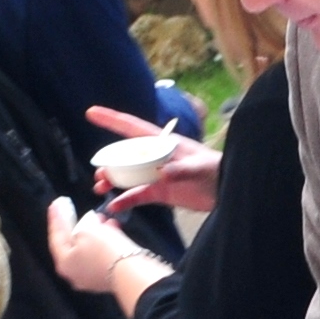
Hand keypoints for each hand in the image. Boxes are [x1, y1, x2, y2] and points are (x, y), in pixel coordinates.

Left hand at [44, 204, 155, 300]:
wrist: (132, 272)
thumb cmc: (105, 250)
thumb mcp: (87, 230)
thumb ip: (79, 227)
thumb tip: (84, 227)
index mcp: (63, 263)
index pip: (55, 237)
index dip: (55, 219)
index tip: (55, 205)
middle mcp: (73, 274)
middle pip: (72, 244)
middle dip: (77, 225)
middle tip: (75, 211)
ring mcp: (90, 278)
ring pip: (89, 249)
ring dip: (94, 232)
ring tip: (101, 218)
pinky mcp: (106, 278)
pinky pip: (101, 255)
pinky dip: (105, 242)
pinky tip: (112, 229)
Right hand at [82, 104, 219, 215]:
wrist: (228, 190)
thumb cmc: (216, 171)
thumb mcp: (200, 168)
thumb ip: (181, 170)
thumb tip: (162, 174)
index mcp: (163, 143)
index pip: (133, 128)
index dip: (111, 119)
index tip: (91, 112)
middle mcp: (156, 157)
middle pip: (125, 155)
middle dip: (108, 161)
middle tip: (98, 173)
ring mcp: (157, 175)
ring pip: (128, 175)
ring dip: (113, 180)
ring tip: (100, 188)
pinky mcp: (161, 192)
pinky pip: (138, 195)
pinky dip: (125, 200)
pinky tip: (114, 206)